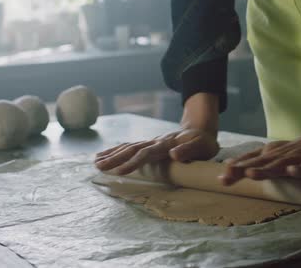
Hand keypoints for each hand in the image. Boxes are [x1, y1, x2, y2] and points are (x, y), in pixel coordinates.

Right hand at [95, 128, 218, 174]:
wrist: (201, 129)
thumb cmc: (204, 142)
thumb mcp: (203, 146)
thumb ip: (189, 150)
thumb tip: (174, 154)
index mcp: (166, 144)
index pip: (147, 153)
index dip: (134, 162)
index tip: (120, 172)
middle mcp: (155, 141)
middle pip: (132, 149)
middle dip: (115, 158)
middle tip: (99, 167)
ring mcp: (151, 142)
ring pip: (128, 147)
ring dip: (112, 154)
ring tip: (96, 162)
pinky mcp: (149, 144)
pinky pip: (130, 147)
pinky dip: (117, 150)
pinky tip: (105, 155)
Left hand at [219, 114, 300, 184]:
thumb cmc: (294, 151)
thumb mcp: (271, 154)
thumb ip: (252, 161)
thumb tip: (227, 165)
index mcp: (268, 154)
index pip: (249, 161)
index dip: (235, 169)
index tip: (221, 178)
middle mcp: (279, 156)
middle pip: (259, 164)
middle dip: (243, 170)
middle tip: (228, 176)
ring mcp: (296, 159)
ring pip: (279, 165)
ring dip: (265, 170)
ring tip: (251, 174)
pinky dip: (298, 170)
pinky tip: (292, 172)